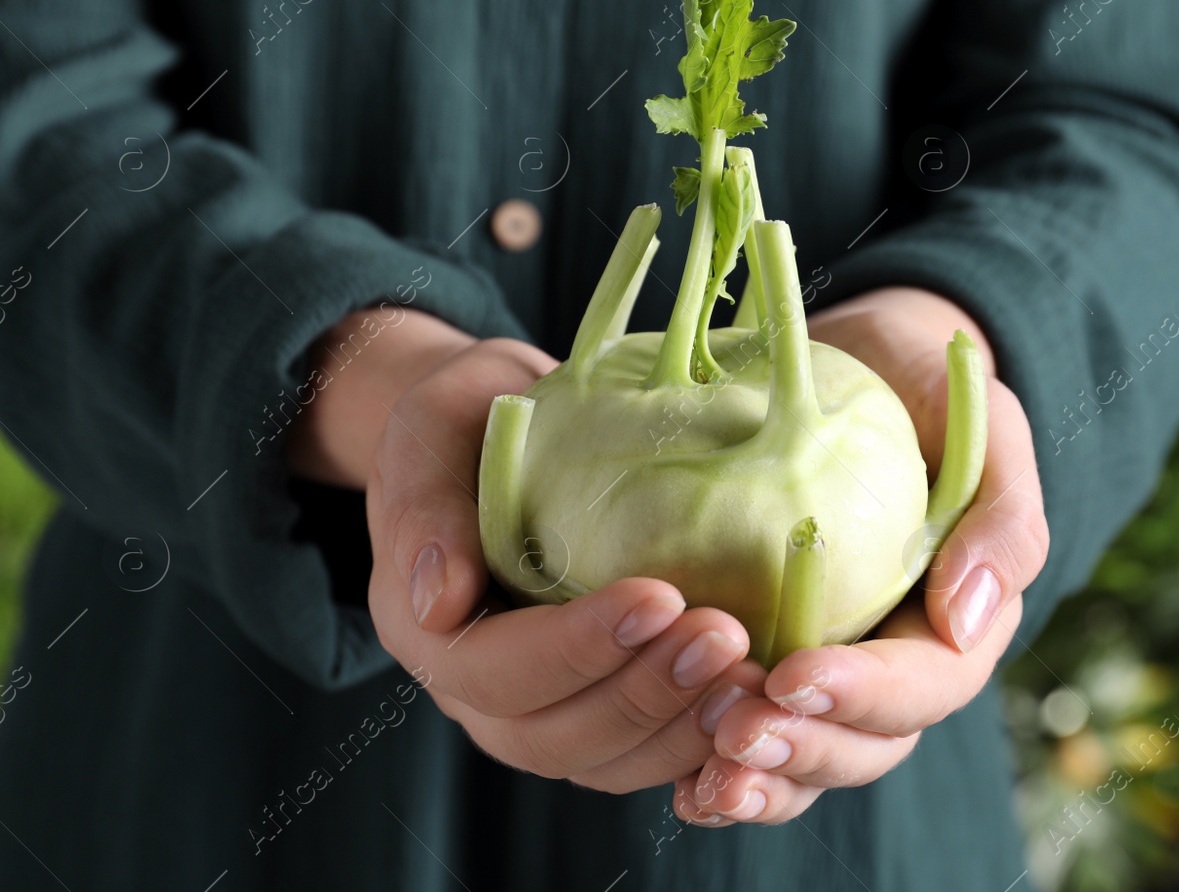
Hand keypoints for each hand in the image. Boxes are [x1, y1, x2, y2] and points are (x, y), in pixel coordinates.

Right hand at [294, 309, 762, 792]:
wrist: (497, 431)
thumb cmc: (466, 419)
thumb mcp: (430, 429)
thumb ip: (426, 506)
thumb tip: (437, 600)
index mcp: (423, 629)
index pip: (494, 668)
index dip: (577, 646)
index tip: (658, 596)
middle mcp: (472, 693)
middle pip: (553, 733)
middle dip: (646, 690)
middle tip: (726, 636)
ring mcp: (532, 714)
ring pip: (604, 759)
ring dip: (682, 726)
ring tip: (751, 676)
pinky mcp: (591, 713)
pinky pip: (641, 755)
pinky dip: (698, 739)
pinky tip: (755, 699)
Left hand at [671, 288, 1049, 824]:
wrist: (866, 368)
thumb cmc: (932, 395)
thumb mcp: (988, 433)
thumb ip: (1003, 519)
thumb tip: (967, 618)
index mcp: (957, 626)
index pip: (924, 685)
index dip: (863, 694)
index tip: (795, 674)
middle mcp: (894, 669)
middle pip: (863, 745)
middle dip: (803, 751)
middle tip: (734, 733)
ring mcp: (831, 677)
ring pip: (807, 762)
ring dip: (760, 780)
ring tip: (705, 781)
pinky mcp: (768, 668)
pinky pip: (749, 740)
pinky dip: (715, 773)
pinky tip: (680, 791)